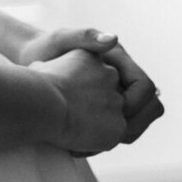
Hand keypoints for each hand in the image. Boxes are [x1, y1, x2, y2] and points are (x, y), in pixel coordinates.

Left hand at [19, 27, 164, 146]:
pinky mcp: (103, 109)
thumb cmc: (46, 47)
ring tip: (95, 143)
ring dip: (122, 135)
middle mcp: (121, 78)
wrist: (31, 61)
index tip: (119, 112)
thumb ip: (85, 36)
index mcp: (118, 60)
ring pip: (135, 122)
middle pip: (149, 107)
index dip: (138, 103)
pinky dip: (107, 139)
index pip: (146, 86)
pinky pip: (117, 128)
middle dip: (135, 124)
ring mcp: (114, 94)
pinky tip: (85, 145)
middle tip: (111, 137)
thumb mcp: (61, 40)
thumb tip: (114, 38)